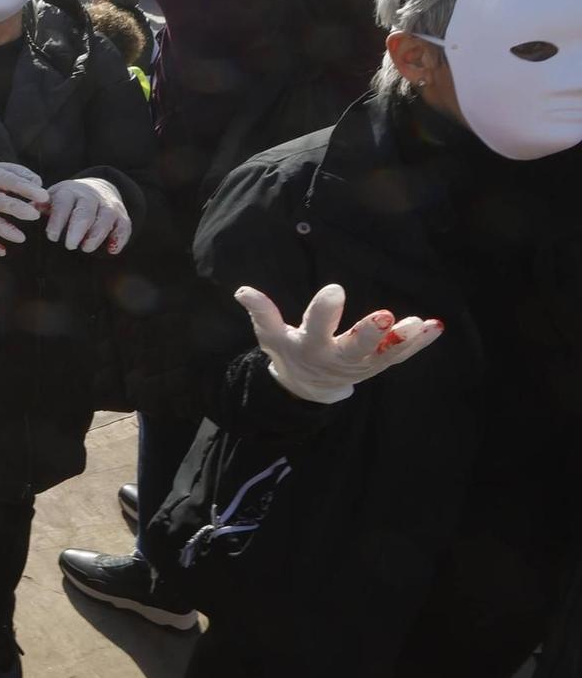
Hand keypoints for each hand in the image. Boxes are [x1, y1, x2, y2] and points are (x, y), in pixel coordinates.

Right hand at [0, 162, 48, 256]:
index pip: (10, 181)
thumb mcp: (1, 169)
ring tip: (21, 237)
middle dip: (17, 208)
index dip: (27, 189)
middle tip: (35, 214)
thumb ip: (21, 174)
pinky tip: (3, 252)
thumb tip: (38, 183)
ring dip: (4, 230)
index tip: (44, 196)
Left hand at [43, 177, 130, 253]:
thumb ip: (40, 205)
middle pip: (86, 211)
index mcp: (69, 191)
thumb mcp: (52, 198)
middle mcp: (90, 196)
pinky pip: (124, 225)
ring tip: (86, 248)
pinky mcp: (121, 215)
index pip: (63, 204)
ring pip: (106, 217)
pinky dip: (120, 238)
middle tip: (70, 245)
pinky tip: (112, 250)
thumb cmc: (66, 200)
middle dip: (78, 228)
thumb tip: (27, 210)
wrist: (95, 188)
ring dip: (97, 234)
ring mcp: (107, 204)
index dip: (58, 220)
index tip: (51, 237)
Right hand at [237, 283, 443, 403]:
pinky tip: (435, 327)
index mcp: (310, 346)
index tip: (335, 290)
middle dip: (371, 333)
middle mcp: (337, 357)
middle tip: (386, 317)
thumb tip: (242, 291)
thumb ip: (262, 313)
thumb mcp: (271, 336)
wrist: (308, 387)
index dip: (325, 311)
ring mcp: (361, 364)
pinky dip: (419, 344)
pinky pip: (400, 356)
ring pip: (385, 354)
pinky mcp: (378, 365)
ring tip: (419, 323)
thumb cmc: (289, 352)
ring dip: (404, 340)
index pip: (316, 327)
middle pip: (356, 347)